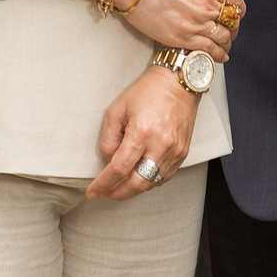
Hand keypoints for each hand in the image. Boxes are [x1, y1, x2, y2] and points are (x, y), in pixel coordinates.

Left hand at [87, 69, 197, 200]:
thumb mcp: (117, 109)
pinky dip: (149, 182)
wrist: (178, 82)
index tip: (92, 191)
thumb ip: (108, 137)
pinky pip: (164, 177)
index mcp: (142, 132)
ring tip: (118, 187)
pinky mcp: (183, 154)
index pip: (119, 169)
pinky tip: (138, 178)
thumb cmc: (147, 91)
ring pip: (151, 183)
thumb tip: (107, 160)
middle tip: (104, 194)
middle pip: (136, 183)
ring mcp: (174, 151)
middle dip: (117, 193)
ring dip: (133, 189)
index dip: (104, 184)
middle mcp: (161, 145)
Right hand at [122, 0, 241, 62]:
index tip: (234, 16)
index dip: (238, 11)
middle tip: (229, 33)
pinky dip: (218, 55)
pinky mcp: (183, 38)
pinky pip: (210, 51)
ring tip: (224, 47)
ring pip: (224, 38)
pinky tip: (219, 56)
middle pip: (232, 22)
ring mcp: (197, 23)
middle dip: (232, 28)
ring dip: (226, 43)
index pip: (236, 2)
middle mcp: (208, 5)